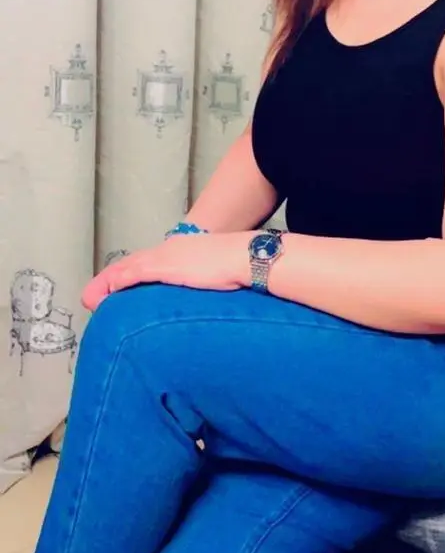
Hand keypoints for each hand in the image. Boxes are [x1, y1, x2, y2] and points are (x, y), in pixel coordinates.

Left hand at [81, 232, 251, 311]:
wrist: (247, 257)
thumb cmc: (239, 267)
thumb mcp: (216, 277)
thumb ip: (204, 284)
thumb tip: (205, 296)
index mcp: (179, 254)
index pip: (146, 265)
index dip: (127, 278)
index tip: (114, 291)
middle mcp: (168, 252)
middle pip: (130, 266)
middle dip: (109, 281)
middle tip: (91, 297)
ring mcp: (166, 257)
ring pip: (127, 269)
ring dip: (107, 285)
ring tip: (91, 300)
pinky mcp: (166, 265)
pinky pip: (135, 274)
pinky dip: (119, 283)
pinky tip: (107, 294)